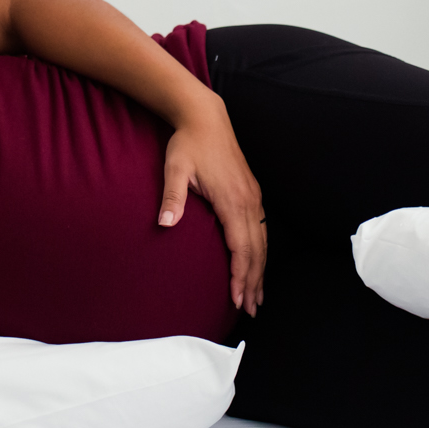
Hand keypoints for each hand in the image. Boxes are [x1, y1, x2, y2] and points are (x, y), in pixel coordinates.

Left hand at [158, 101, 267, 315]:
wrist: (205, 118)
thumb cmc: (188, 144)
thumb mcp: (175, 168)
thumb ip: (172, 197)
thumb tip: (165, 224)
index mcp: (232, 199)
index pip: (241, 246)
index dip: (241, 275)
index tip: (238, 299)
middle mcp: (248, 201)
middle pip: (257, 250)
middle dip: (254, 281)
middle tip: (251, 309)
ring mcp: (253, 197)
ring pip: (262, 242)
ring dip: (261, 270)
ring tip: (258, 297)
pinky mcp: (252, 193)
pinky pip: (261, 230)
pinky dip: (261, 252)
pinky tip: (257, 263)